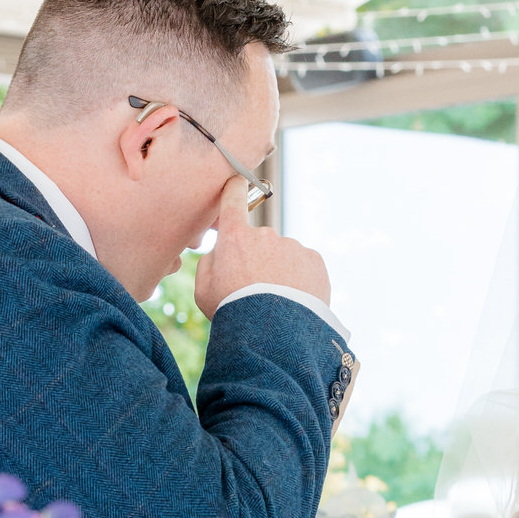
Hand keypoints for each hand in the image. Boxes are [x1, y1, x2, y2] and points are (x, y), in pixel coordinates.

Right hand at [193, 192, 329, 318]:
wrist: (272, 334)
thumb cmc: (232, 312)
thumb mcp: (203, 289)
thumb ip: (210, 262)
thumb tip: (221, 251)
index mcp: (235, 237)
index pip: (233, 199)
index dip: (234, 189)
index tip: (237, 182)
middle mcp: (266, 234)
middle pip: (259, 241)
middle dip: (257, 258)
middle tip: (254, 290)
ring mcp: (292, 246)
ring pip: (283, 256)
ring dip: (280, 272)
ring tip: (276, 302)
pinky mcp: (314, 260)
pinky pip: (304, 266)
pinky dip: (300, 279)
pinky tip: (293, 300)